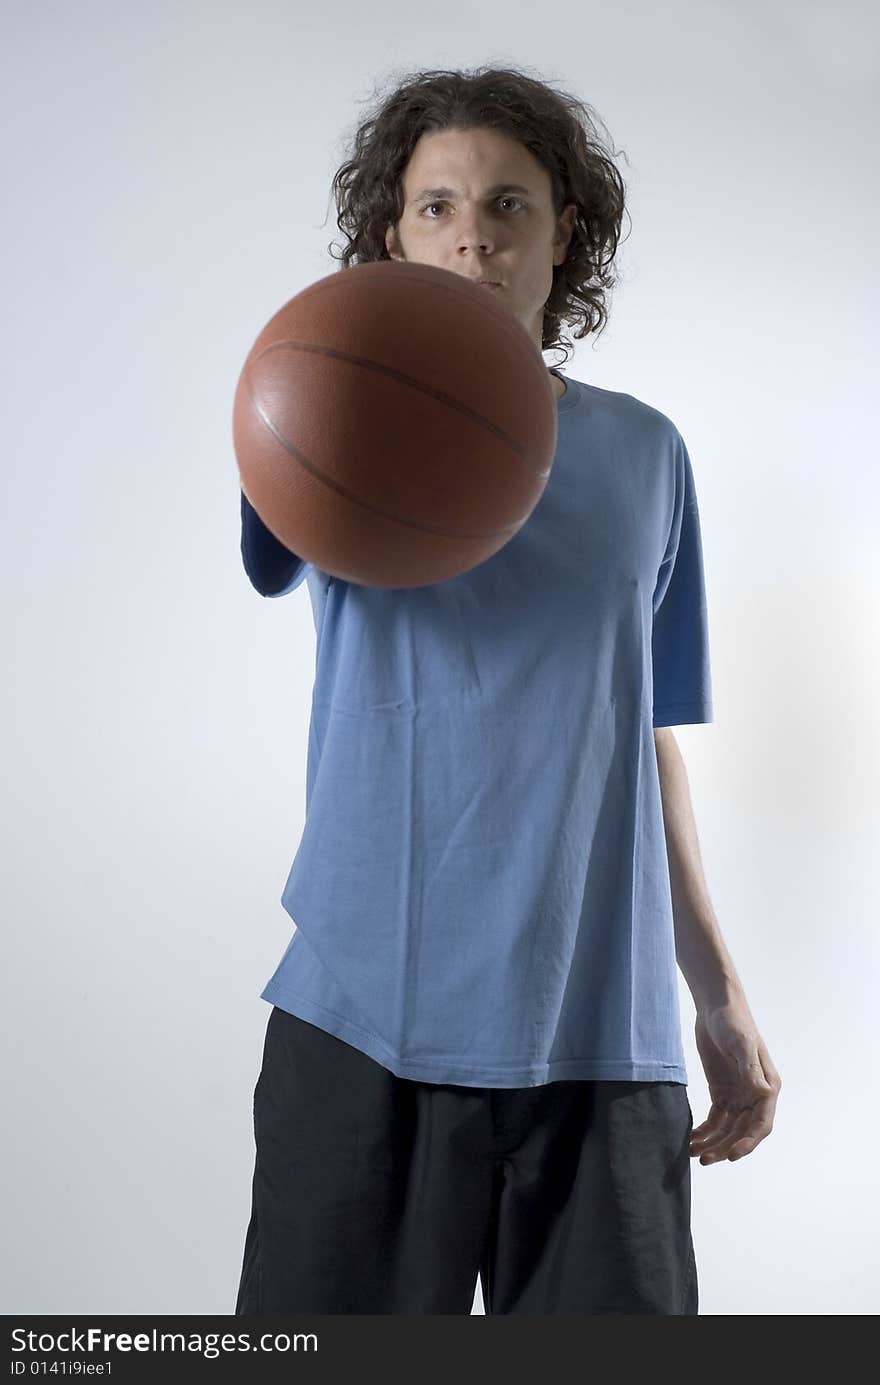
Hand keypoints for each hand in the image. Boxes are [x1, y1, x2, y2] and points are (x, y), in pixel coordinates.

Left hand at [690, 995, 780, 1164]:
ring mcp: (738, 1095)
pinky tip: (691, 1140)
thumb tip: (764, 1094)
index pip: (761, 1124)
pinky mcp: (721, 1092)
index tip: (731, 1156)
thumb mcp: (741, 1043)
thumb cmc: (734, 1021)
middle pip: (742, 1132)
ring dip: (713, 1144)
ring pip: (727, 1130)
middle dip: (724, 1148)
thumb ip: (750, 1069)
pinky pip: (715, 1119)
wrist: (716, 1007)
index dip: (748, 1142)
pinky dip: (704, 1131)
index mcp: (767, 1087)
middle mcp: (755, 1096)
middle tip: (705, 1160)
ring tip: (693, 1154)